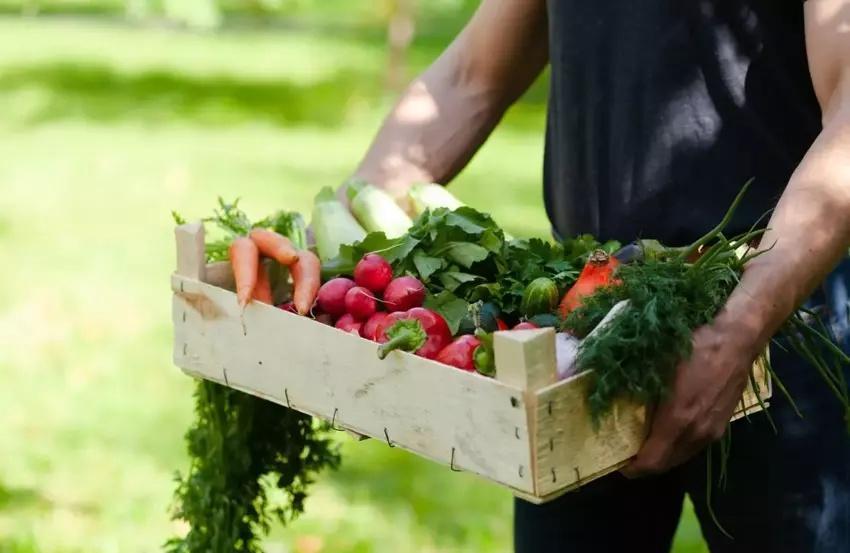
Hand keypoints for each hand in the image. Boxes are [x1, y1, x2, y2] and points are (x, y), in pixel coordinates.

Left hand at [620, 317, 758, 476]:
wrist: (737, 338)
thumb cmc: (693, 346)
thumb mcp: (658, 366)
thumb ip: (640, 392)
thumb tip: (617, 403)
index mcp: (678, 420)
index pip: (652, 462)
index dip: (632, 468)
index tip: (617, 462)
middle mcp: (697, 433)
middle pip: (666, 464)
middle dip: (645, 465)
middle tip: (627, 452)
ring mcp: (712, 431)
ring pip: (682, 456)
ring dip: (662, 456)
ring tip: (644, 443)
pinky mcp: (722, 425)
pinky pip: (694, 446)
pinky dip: (677, 446)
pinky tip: (668, 432)